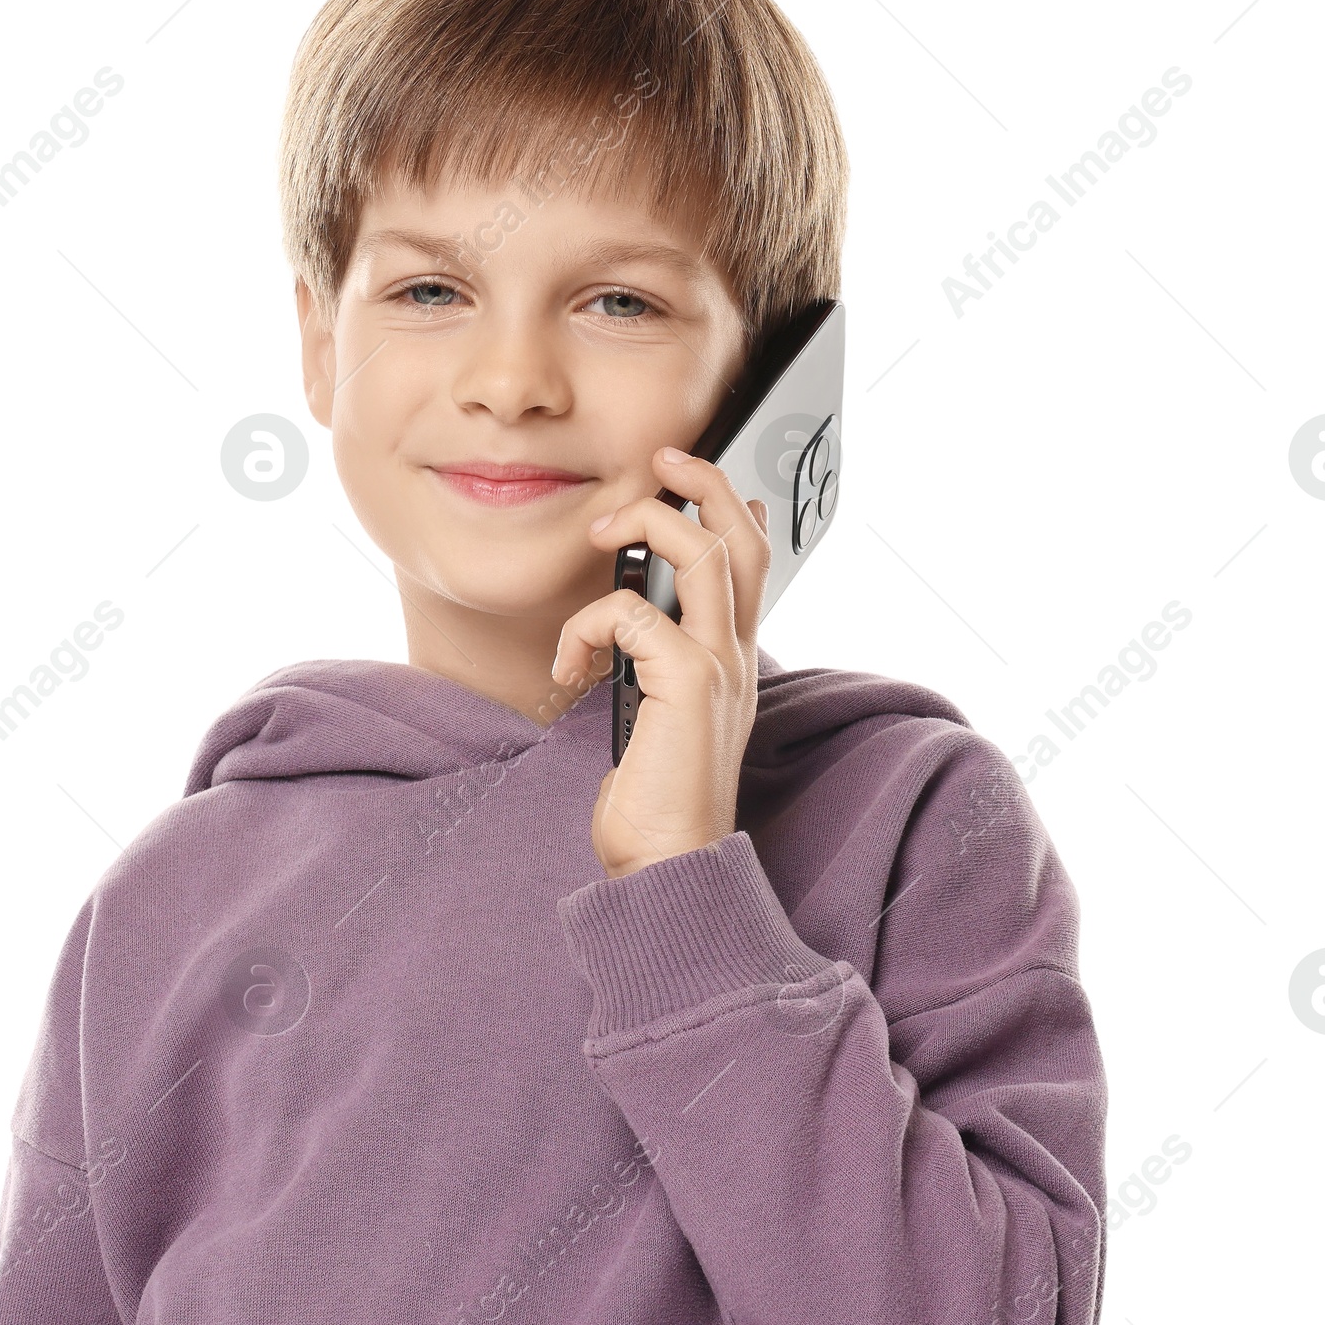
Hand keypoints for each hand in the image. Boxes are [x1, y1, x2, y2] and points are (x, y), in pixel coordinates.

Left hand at [552, 446, 771, 878]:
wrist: (670, 863)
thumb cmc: (657, 802)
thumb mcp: (658, 718)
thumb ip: (655, 670)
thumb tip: (630, 631)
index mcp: (732, 662)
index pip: (755, 562)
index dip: (731, 507)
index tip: (686, 481)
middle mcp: (736, 657)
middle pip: (744, 538)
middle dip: (704, 482)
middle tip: (659, 461)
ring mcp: (718, 668)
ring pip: (705, 554)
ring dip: (647, 525)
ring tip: (603, 535)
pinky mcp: (686, 685)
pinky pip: (634, 614)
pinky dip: (588, 624)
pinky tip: (569, 660)